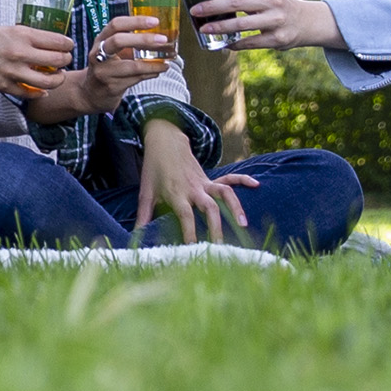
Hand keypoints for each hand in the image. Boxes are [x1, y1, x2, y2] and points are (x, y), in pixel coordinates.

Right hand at [0, 23, 75, 95]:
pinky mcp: (5, 85)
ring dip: (57, 80)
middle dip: (66, 61)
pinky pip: (29, 93)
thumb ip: (20, 35)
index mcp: (21, 35)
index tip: (69, 46)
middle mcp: (20, 53)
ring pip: (48, 82)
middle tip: (66, 61)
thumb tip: (36, 40)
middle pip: (57, 61)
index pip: (57, 41)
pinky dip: (39, 94)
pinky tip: (42, 91)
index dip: (67, 44)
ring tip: (57, 78)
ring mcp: (13, 71)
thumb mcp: (2, 28)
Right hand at [24, 16, 168, 122]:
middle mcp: (98, 54)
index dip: (136, 21)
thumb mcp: (112, 51)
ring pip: (132, 66)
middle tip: (163, 40)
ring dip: (153, 64)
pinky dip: (150, 74)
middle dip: (143, 39)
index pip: (116, 24)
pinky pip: (136, 79)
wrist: (90, 93)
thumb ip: (129, 43)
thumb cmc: (107, 68)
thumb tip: (159, 36)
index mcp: (100, 40)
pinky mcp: (111, 87)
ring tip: (166, 63)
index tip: (155, 21)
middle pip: (118, 41)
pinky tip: (158, 71)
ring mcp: (103, 71)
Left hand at [133, 119, 256, 244]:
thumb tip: (134, 236)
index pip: (185, 215)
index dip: (190, 232)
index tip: (193, 249)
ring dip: (235, 208)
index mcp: (176, 193)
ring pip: (224, 194)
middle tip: (221, 246)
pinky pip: (230, 178)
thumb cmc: (154, 169)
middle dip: (216, 227)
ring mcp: (204, 182)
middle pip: (209, 207)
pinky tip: (256, 185)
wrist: (164, 141)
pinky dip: (243, 179)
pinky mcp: (211, 178)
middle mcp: (193, 188)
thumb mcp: (145, 192)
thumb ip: (143, 216)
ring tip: (244, 225)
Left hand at [188, 0, 345, 50]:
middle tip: (195, 11)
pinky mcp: (278, 39)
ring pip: (241, 24)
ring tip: (203, 28)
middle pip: (235, 2)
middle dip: (211, 7)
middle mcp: (273, 0)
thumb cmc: (276, 3)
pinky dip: (234, 43)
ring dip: (219, 27)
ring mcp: (276, 20)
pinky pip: (249, 42)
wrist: (307, 21)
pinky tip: (222, 43)